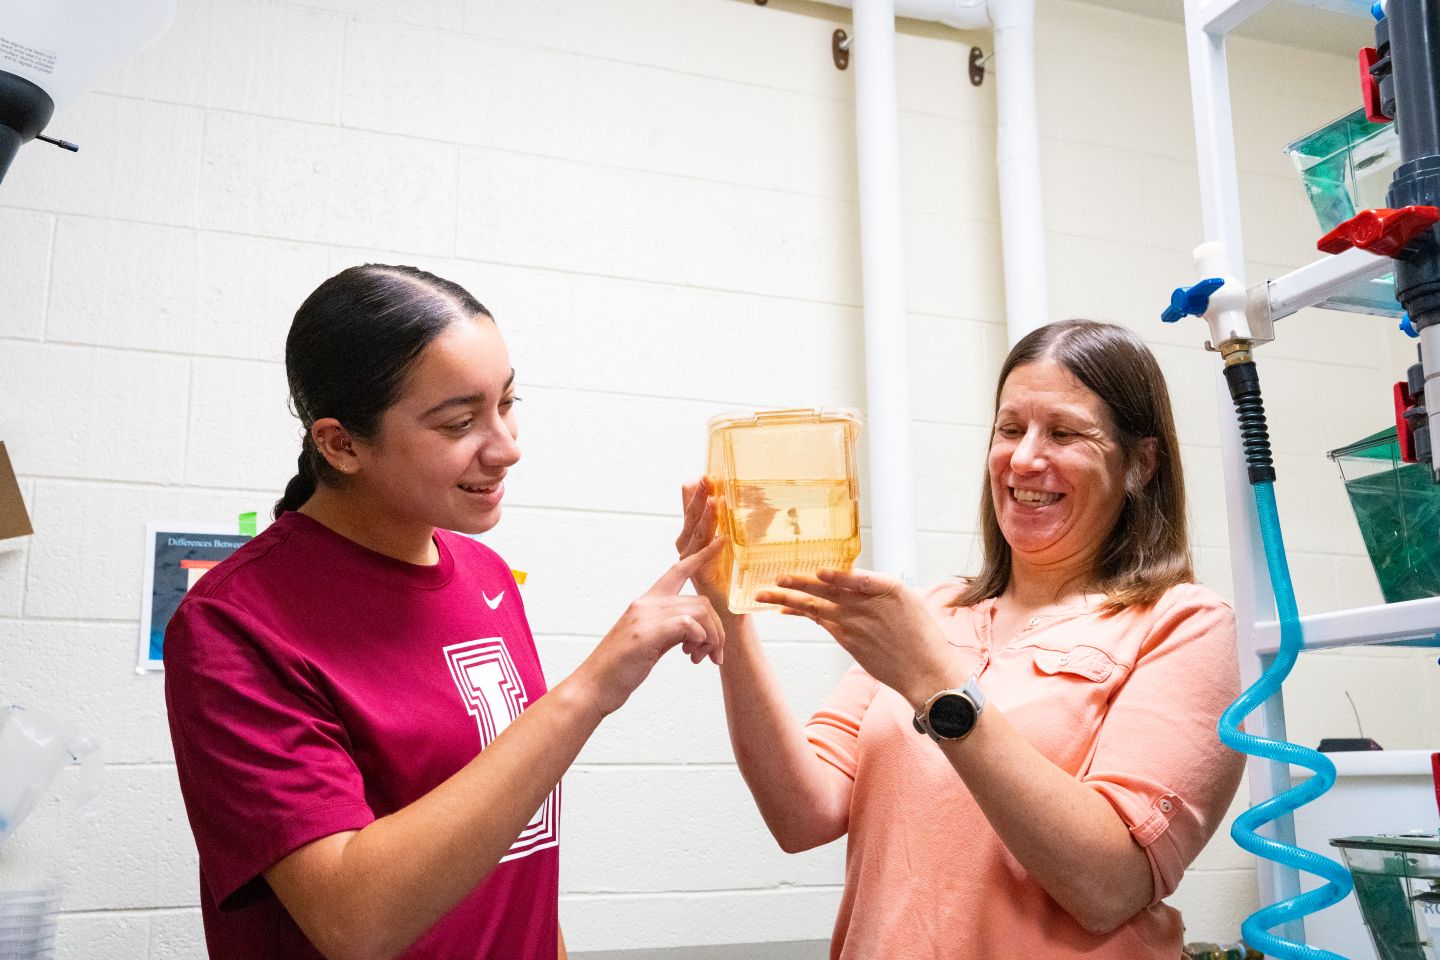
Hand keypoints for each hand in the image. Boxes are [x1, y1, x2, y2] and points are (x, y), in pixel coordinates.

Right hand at [583, 538, 726, 716]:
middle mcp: (645, 604)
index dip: (701, 555)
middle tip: (713, 654)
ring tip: (702, 658)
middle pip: (700, 601)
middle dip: (717, 629)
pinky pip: (688, 624)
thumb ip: (671, 630)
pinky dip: (699, 640)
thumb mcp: (650, 643)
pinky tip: (692, 655)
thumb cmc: (620, 669)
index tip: (720, 541)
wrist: (592, 688)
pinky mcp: (646, 634)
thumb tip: (693, 631)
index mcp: (646, 603)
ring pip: (699, 611)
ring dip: (711, 638)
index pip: (677, 571)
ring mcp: (644, 617)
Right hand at [676, 477, 733, 614]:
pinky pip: (705, 559)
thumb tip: (755, 497)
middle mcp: (686, 549)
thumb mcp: (731, 544)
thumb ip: (735, 523)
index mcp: (691, 538)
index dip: (695, 494)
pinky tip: (724, 538)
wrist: (727, 614)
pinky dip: (714, 547)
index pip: (691, 511)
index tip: (700, 475)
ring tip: (715, 500)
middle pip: (691, 518)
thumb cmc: (730, 578)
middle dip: (699, 497)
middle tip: (706, 478)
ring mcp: (689, 563)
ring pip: (697, 535)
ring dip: (707, 517)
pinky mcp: (699, 577)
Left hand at [755, 568, 966, 708]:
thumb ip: (877, 587)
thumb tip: (850, 577)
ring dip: (789, 598)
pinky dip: (802, 614)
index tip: (816, 571)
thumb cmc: (921, 635)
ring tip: (767, 593)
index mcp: (887, 588)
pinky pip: (820, 623)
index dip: (833, 576)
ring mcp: (855, 625)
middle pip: (826, 590)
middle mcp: (867, 606)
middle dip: (797, 582)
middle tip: (775, 576)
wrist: (925, 671)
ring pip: (816, 607)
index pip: (853, 577)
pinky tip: (786, 609)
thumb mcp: (908, 600)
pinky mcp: (848, 642)